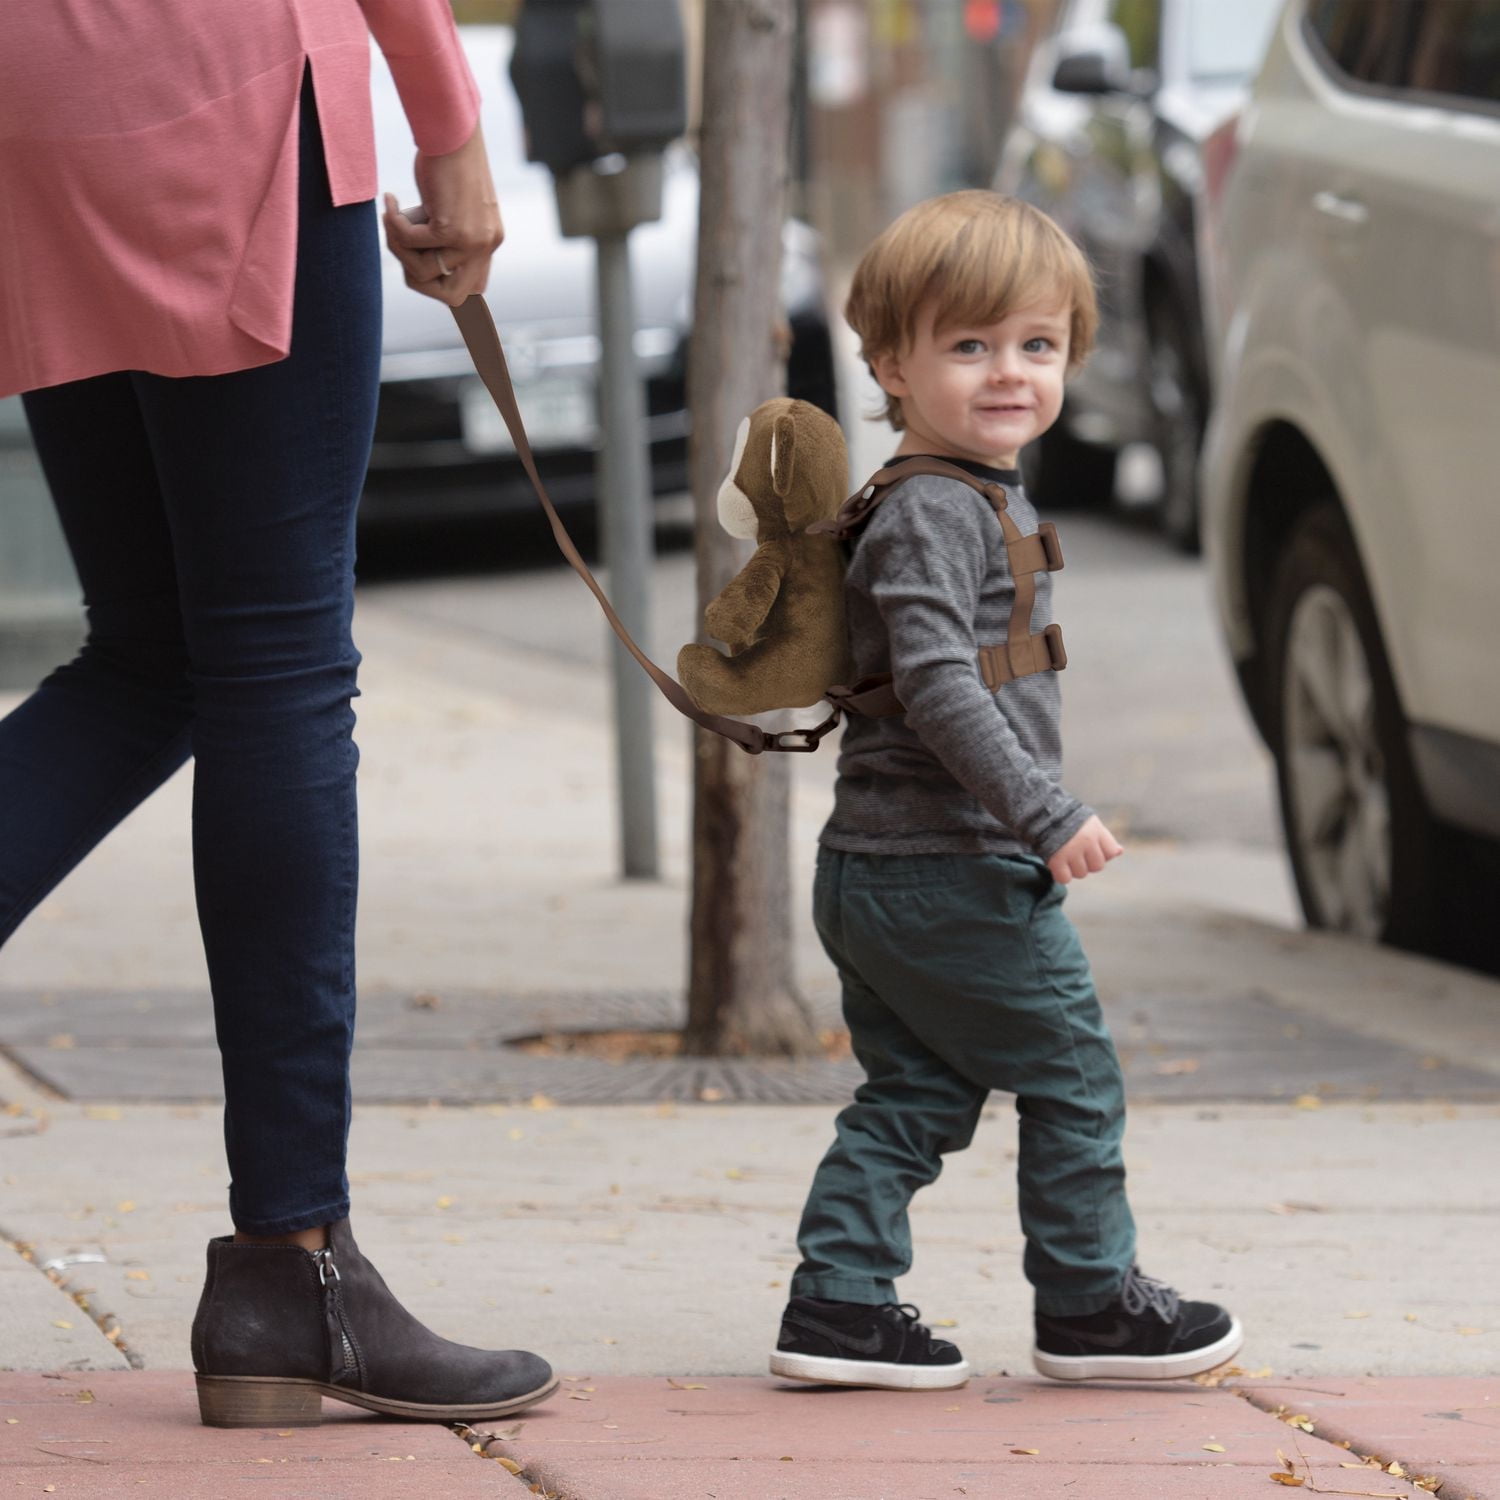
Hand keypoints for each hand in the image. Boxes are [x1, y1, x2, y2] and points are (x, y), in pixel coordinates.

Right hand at [381, 126, 503, 306]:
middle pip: (453, 298)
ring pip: (425, 270)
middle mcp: (486, 245)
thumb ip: (443, 237)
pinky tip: (389, 200)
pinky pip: (411, 243)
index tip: (433, 296)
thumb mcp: (448, 206)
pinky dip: (393, 224)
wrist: (451, 128)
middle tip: (401, 247)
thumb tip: (422, 270)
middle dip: (418, 281)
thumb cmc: (444, 161)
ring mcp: (473, 239)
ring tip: (391, 217)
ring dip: (399, 247)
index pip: (475, 293)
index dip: (451, 300)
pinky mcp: (452, 228)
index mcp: (489, 241)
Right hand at [1046, 815, 1122, 884]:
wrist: (1039, 812)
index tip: (1090, 847)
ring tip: (1065, 856)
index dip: (1101, 853)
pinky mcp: (1056, 860)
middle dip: (1088, 863)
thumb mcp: (1089, 823)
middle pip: (1097, 866)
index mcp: (1095, 830)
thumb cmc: (1067, 820)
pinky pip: (1065, 879)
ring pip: (1081, 874)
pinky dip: (1061, 875)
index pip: (1111, 853)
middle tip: (1075, 853)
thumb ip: (1104, 838)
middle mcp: (1086, 841)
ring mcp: (1071, 851)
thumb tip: (1119, 852)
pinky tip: (1057, 864)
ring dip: (1073, 868)